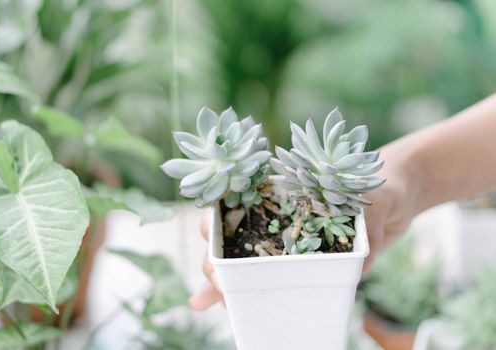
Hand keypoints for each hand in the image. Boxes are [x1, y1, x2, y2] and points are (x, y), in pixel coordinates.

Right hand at [189, 159, 415, 309]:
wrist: (401, 192)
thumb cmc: (383, 181)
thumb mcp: (376, 199)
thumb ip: (368, 226)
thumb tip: (363, 264)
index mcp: (284, 190)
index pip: (236, 201)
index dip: (217, 222)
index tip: (214, 244)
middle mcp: (279, 214)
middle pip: (233, 236)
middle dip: (217, 261)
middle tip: (220, 284)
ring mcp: (289, 239)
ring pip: (246, 260)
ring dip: (225, 282)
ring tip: (214, 303)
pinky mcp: (305, 258)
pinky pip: (276, 277)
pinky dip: (251, 292)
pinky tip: (231, 308)